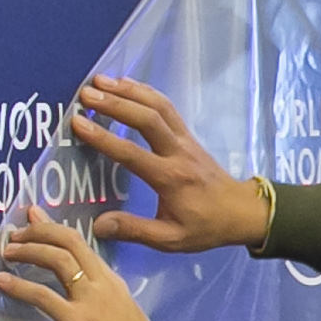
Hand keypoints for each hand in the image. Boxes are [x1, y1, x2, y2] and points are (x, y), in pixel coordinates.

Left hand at [0, 205, 177, 320]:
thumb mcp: (124, 316)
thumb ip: (104, 303)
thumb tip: (82, 301)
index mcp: (113, 282)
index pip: (82, 244)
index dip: (55, 228)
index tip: (36, 217)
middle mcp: (102, 283)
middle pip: (68, 242)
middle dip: (39, 231)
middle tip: (16, 232)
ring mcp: (90, 300)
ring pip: (56, 259)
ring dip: (28, 250)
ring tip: (8, 252)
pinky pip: (42, 295)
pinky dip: (19, 286)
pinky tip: (3, 282)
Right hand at [64, 78, 266, 253]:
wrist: (242, 212)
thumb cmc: (205, 227)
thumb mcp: (171, 239)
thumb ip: (135, 231)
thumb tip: (98, 225)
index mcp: (170, 178)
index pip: (132, 154)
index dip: (103, 137)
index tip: (78, 122)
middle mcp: (178, 152)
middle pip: (147, 119)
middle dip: (115, 103)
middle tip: (86, 94)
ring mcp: (185, 139)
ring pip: (158, 106)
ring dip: (129, 91)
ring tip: (100, 80)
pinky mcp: (188, 134)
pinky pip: (166, 107)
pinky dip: (145, 92)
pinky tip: (126, 84)